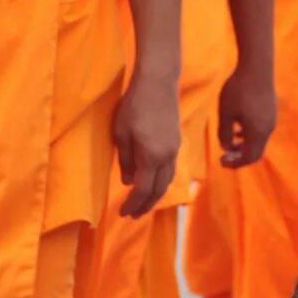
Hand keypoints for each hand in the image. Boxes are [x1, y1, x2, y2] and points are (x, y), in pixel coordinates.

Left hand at [111, 72, 179, 219]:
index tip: (123, 214)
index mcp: (152, 156)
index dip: (133, 204)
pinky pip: (170, 169)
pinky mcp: (176, 141)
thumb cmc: (134, 105)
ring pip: (167, 180)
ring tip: (143, 203)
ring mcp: (175, 149)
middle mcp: (167, 157)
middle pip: (158, 190)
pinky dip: (160, 181)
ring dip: (155, 195)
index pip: (143, 189)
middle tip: (134, 216)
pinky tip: (152, 181)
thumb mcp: (121, 133)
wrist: (158, 82)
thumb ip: (126, 160)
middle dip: (146, 205)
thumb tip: (129, 181)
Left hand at [217, 55, 277, 170]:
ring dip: (244, 146)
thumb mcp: (225, 112)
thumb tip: (226, 147)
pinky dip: (250, 135)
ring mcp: (272, 119)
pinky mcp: (271, 110)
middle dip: (240, 157)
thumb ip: (224, 133)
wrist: (257, 66)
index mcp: (257, 132)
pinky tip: (238, 129)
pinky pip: (261, 130)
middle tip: (225, 157)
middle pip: (256, 152)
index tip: (221, 162)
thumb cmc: (238, 89)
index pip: (249, 158)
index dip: (235, 163)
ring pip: (259, 141)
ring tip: (229, 144)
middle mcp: (268, 128)